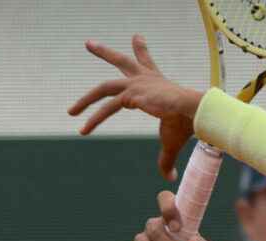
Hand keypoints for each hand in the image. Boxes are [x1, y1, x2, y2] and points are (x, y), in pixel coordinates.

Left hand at [68, 36, 203, 179]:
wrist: (193, 113)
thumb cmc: (186, 124)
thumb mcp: (171, 141)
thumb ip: (165, 159)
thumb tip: (169, 179)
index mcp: (157, 83)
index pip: (147, 62)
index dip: (142, 50)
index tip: (137, 37)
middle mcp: (145, 79)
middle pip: (122, 62)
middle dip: (104, 52)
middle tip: (89, 44)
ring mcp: (137, 85)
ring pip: (104, 88)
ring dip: (85, 99)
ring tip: (71, 111)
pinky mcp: (131, 96)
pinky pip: (107, 109)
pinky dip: (94, 120)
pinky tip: (84, 130)